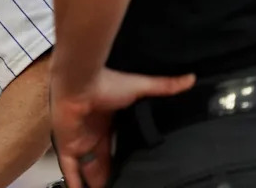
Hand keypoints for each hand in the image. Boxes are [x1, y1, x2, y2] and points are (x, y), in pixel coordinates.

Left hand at [50, 67, 194, 187]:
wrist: (80, 80)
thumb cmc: (106, 82)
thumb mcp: (140, 87)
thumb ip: (163, 87)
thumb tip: (189, 79)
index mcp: (105, 124)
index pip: (113, 149)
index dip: (120, 163)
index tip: (131, 174)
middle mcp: (90, 133)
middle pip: (100, 163)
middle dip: (108, 177)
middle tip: (122, 186)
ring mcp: (77, 140)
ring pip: (85, 170)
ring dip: (93, 182)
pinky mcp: (66, 146)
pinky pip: (70, 170)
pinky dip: (75, 183)